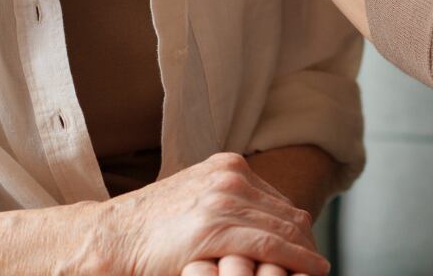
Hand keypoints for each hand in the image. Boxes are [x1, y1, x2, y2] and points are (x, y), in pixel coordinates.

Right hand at [91, 153, 326, 275]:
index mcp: (228, 166)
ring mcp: (223, 200)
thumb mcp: (198, 201)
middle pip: (289, 214)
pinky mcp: (215, 228)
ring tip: (317, 272)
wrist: (115, 237)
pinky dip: (296, 261)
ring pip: (285, 230)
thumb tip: (263, 222)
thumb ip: (230, 204)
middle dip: (307, 244)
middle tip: (317, 266)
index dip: (299, 230)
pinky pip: (271, 246)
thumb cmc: (154, 229)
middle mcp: (230, 177)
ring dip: (306, 255)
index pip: (281, 201)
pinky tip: (310, 273)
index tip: (309, 251)